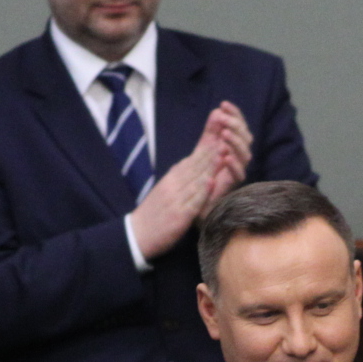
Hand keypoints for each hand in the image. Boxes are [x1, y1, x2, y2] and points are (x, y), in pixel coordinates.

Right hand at [132, 102, 252, 259]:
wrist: (136, 234)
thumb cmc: (155, 213)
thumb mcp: (167, 189)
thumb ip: (181, 177)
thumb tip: (197, 165)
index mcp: (174, 177)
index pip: (194, 156)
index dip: (209, 141)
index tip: (220, 126)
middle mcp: (175, 183)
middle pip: (197, 162)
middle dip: (213, 144)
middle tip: (226, 127)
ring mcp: (176, 198)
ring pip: (196, 178)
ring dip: (211, 163)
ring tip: (224, 148)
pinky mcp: (178, 215)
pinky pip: (192, 201)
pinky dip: (201, 191)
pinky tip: (210, 181)